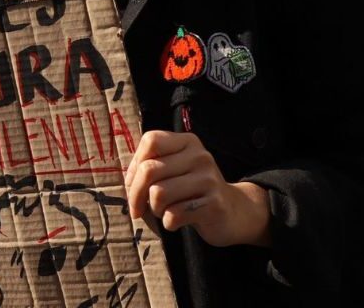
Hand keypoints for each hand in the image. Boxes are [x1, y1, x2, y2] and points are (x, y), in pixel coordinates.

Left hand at [126, 130, 270, 247]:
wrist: (234, 212)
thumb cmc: (191, 190)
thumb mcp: (174, 170)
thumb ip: (149, 167)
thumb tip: (129, 182)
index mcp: (187, 142)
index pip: (150, 141)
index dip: (134, 165)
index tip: (133, 185)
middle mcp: (199, 156)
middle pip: (149, 170)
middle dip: (136, 194)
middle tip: (138, 209)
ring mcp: (209, 179)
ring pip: (158, 193)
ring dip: (154, 209)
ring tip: (163, 212)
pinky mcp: (214, 204)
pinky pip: (173, 215)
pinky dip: (167, 223)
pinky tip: (176, 221)